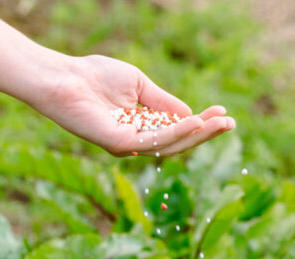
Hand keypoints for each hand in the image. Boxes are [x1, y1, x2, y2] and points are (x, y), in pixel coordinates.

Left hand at [32, 54, 234, 156]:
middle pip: (178, 142)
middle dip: (206, 133)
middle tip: (230, 124)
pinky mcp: (118, 144)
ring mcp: (127, 145)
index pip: (177, 130)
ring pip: (170, 145)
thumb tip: (191, 115)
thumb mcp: (139, 84)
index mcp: (140, 127)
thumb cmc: (95, 76)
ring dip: (197, 135)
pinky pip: (154, 141)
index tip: (224, 114)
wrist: (64, 77)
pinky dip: (177, 132)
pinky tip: (194, 121)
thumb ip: (163, 101)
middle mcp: (135, 140)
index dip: (202, 124)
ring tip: (219, 123)